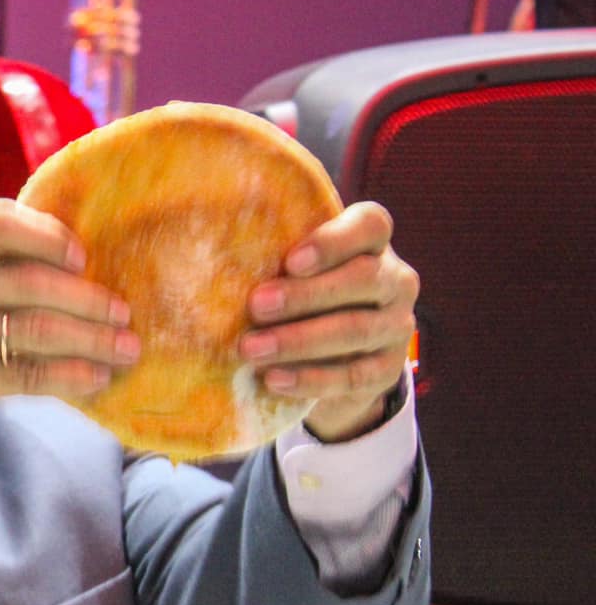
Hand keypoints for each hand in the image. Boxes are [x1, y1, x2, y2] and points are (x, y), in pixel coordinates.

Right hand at [0, 199, 137, 474]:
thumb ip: (2, 267)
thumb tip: (93, 264)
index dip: (49, 234)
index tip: (84, 257)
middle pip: (29, 281)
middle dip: (87, 298)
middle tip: (124, 312)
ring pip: (37, 330)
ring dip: (93, 340)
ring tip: (126, 348)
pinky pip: (29, 374)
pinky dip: (72, 377)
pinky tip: (98, 378)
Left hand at [237, 201, 418, 441]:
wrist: (333, 361)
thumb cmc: (300, 299)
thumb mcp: (292, 273)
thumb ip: (271, 257)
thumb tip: (207, 250)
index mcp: (372, 244)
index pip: (371, 225)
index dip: (333, 241)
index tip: (290, 261)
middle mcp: (395, 280)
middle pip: (363, 279)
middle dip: (306, 294)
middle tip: (255, 306)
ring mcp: (397, 326)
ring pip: (357, 329)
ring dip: (299, 340)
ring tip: (251, 350)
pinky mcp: (388, 369)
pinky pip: (354, 375)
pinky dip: (311, 379)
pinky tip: (273, 380)